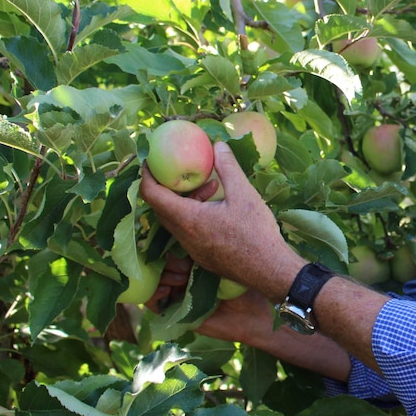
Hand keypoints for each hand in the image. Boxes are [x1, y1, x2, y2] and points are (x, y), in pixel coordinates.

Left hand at [139, 141, 304, 300]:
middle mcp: (184, 236)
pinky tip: (218, 208)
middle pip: (162, 208)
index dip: (146, 176)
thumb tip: (218, 145)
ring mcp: (192, 249)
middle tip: (180, 170)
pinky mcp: (203, 257)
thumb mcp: (244, 194)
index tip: (149, 161)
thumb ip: (228, 168)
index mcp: (188, 219)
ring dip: (186, 201)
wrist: (269, 270)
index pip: (152, 195)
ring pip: (177, 220)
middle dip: (168, 186)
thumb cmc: (256, 232)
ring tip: (212, 186)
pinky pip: (189, 232)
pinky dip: (195, 215)